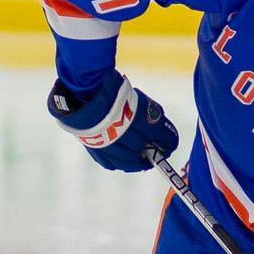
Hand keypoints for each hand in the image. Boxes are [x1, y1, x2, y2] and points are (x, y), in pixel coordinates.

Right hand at [48, 72, 178, 172]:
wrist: (82, 91)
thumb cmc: (112, 90)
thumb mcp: (136, 97)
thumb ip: (147, 114)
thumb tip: (157, 132)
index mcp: (138, 116)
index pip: (162, 135)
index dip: (169, 141)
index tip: (171, 144)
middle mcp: (125, 132)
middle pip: (144, 150)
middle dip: (154, 154)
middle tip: (158, 154)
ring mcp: (109, 142)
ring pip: (128, 161)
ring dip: (137, 162)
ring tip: (141, 160)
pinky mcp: (96, 147)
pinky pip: (110, 162)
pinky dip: (118, 163)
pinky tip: (123, 161)